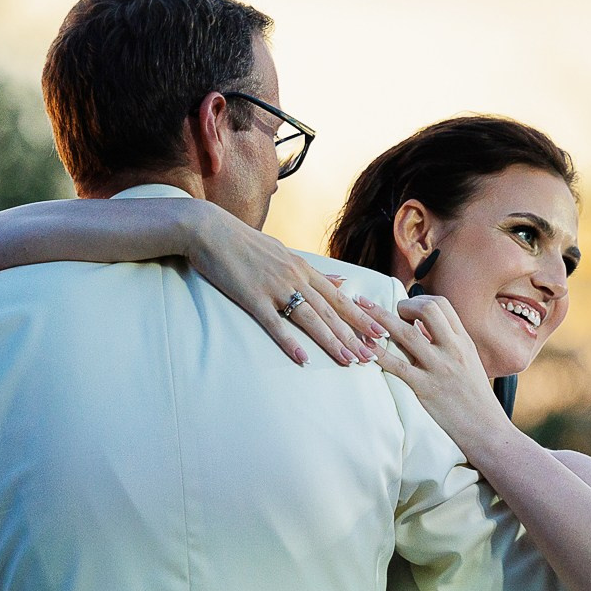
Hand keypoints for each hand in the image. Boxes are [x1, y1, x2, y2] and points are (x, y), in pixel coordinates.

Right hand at [185, 208, 387, 366]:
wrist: (210, 230)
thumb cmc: (246, 243)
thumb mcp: (286, 253)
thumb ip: (315, 271)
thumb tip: (342, 282)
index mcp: (304, 269)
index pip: (339, 298)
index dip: (360, 317)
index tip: (379, 333)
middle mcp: (295, 278)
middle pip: (331, 312)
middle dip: (354, 335)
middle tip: (373, 356)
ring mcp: (275, 288)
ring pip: (311, 319)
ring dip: (331, 341)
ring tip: (349, 360)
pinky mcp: (252, 298)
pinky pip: (275, 324)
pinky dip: (290, 342)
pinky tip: (304, 359)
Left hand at [365, 294, 514, 456]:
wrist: (487, 428)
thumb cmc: (476, 398)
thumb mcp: (469, 362)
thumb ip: (449, 344)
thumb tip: (424, 328)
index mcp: (463, 341)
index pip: (441, 305)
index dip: (418, 301)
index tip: (405, 308)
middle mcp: (453, 349)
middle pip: (426, 309)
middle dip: (402, 305)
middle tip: (387, 313)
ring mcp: (439, 368)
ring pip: (406, 334)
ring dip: (380, 318)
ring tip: (362, 310)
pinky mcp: (426, 388)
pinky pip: (397, 366)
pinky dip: (378, 353)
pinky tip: (364, 348)